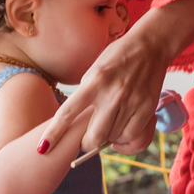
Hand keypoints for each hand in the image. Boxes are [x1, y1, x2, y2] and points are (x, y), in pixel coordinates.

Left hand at [37, 0, 193, 156]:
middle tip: (86, 140)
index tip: (43, 148)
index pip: (68, 113)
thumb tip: (77, 122)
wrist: (150, 45)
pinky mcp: (147, 108)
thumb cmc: (118, 57)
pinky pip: (131, 135)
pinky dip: (124, 139)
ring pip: (113, 138)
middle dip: (87, 144)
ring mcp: (131, 102)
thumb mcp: (95, 69)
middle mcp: (112, 93)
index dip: (54, 133)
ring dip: (107, 139)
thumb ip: (86, 93)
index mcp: (94, 81)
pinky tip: (122, 130)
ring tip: (108, 127)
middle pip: (94, 136)